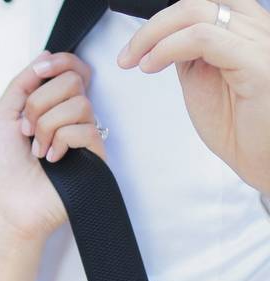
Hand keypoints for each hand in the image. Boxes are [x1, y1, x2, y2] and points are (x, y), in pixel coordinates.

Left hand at [0, 52, 105, 256]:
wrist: (2, 206)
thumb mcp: (0, 116)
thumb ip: (22, 84)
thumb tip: (46, 57)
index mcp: (46, 109)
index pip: (70, 71)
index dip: (60, 64)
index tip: (39, 75)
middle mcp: (66, 120)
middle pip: (74, 81)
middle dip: (41, 103)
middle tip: (25, 130)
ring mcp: (81, 139)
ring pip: (81, 104)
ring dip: (48, 126)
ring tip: (35, 151)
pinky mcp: (93, 158)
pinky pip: (86, 130)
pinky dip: (62, 141)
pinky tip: (50, 160)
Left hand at [118, 0, 269, 192]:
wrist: (266, 161)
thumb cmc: (241, 128)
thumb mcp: (204, 79)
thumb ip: (188, 53)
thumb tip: (161, 39)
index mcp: (248, 30)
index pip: (203, 3)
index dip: (164, 19)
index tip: (135, 47)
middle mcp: (259, 29)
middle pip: (197, 2)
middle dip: (152, 26)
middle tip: (128, 55)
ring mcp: (260, 43)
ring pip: (196, 13)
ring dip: (153, 36)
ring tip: (137, 62)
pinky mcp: (258, 64)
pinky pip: (205, 38)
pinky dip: (168, 47)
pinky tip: (152, 65)